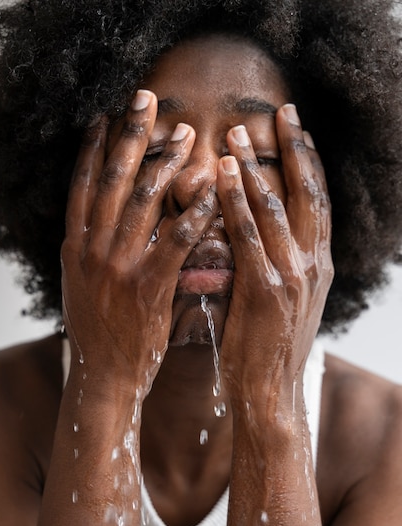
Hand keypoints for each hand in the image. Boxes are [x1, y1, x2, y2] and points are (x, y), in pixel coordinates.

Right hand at [61, 89, 217, 391]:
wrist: (104, 375)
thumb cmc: (97, 331)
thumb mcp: (81, 284)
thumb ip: (89, 249)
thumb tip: (98, 219)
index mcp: (74, 246)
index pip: (81, 184)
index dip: (93, 146)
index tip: (107, 115)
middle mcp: (91, 249)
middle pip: (111, 180)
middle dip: (130, 135)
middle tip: (146, 99)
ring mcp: (117, 267)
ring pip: (142, 201)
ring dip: (166, 162)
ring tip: (186, 134)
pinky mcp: (147, 286)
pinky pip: (174, 240)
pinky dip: (194, 213)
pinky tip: (212, 191)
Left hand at [217, 104, 332, 394]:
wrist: (270, 393)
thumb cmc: (269, 348)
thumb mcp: (285, 301)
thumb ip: (280, 265)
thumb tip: (263, 235)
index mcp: (319, 266)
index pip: (320, 203)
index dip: (311, 163)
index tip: (300, 130)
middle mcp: (314, 265)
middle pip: (309, 194)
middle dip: (296, 150)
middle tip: (282, 112)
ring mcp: (293, 277)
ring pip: (279, 208)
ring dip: (258, 166)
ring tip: (239, 133)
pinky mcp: (266, 291)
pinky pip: (250, 236)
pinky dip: (238, 202)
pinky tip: (225, 175)